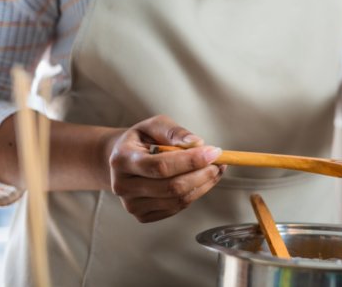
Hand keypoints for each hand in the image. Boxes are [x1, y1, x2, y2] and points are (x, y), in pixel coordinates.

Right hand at [108, 115, 223, 222]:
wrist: (121, 159)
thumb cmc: (141, 140)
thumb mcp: (154, 126)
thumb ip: (174, 132)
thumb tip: (196, 143)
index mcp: (122, 159)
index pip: (161, 166)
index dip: (191, 161)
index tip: (213, 152)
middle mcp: (122, 185)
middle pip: (171, 187)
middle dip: (202, 174)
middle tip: (219, 162)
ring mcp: (132, 204)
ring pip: (177, 200)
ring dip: (203, 185)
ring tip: (215, 169)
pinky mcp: (142, 215)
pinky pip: (176, 208)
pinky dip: (195, 194)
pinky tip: (201, 180)